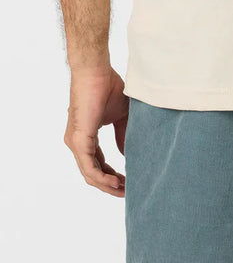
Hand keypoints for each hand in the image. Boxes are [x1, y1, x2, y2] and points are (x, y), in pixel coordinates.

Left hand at [64, 64, 128, 196]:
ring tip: (123, 190)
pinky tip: (115, 182)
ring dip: (107, 185)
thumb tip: (126, 155)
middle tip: (127, 191)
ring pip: (89, 174)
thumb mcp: (120, 115)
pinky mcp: (78, 140)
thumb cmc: (107, 87)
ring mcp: (75, 142)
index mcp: (85, 136)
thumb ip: (122, 134)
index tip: (127, 181)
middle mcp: (76, 142)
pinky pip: (89, 167)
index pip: (97, 163)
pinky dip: (102, 177)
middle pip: (92, 173)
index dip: (111, 174)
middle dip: (110, 184)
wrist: (96, 71)